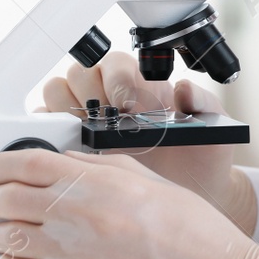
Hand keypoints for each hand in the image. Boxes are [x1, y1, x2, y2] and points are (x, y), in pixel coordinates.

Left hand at [0, 148, 258, 258]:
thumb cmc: (201, 240)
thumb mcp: (156, 186)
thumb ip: (108, 171)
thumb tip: (70, 165)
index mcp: (102, 181)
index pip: (27, 162)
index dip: (0, 164)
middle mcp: (80, 214)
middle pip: (5, 198)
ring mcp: (71, 255)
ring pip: (4, 237)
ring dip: (1, 233)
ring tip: (10, 234)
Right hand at [44, 52, 255, 232]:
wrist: (194, 195)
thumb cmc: (201, 158)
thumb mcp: (214, 130)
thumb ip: (204, 103)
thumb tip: (184, 89)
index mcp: (141, 85)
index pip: (115, 63)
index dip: (117, 78)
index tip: (128, 102)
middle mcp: (109, 99)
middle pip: (79, 74)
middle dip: (89, 91)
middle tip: (106, 119)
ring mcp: (87, 122)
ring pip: (57, 94)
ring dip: (66, 109)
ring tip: (88, 135)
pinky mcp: (71, 148)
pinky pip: (45, 130)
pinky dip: (48, 134)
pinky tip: (71, 152)